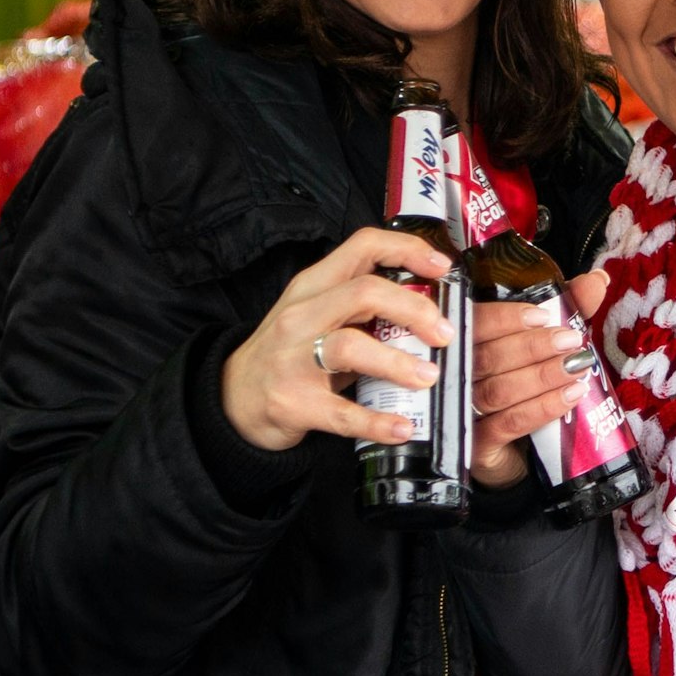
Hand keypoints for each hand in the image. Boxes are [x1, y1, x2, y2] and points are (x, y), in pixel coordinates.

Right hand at [222, 228, 456, 451]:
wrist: (231, 398)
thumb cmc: (289, 352)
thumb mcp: (318, 314)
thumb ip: (362, 305)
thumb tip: (430, 306)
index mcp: (313, 287)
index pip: (362, 247)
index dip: (406, 250)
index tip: (441, 266)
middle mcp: (301, 316)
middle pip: (364, 293)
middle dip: (413, 309)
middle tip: (444, 334)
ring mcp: (293, 360)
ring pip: (350, 346)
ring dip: (397, 363)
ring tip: (429, 377)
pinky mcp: (293, 403)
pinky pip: (341, 412)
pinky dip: (376, 422)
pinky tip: (402, 427)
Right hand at [468, 271, 611, 489]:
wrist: (517, 451)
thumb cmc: (527, 387)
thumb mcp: (547, 344)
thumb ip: (567, 309)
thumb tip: (598, 280)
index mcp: (468, 343)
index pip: (474, 323)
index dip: (505, 318)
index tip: (542, 316)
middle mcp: (459, 375)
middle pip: (487, 357)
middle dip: (533, 347)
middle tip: (571, 340)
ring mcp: (464, 412)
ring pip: (498, 390)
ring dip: (542, 376)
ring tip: (577, 367)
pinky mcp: (477, 446)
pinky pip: (507, 424)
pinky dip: (541, 408)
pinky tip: (570, 397)